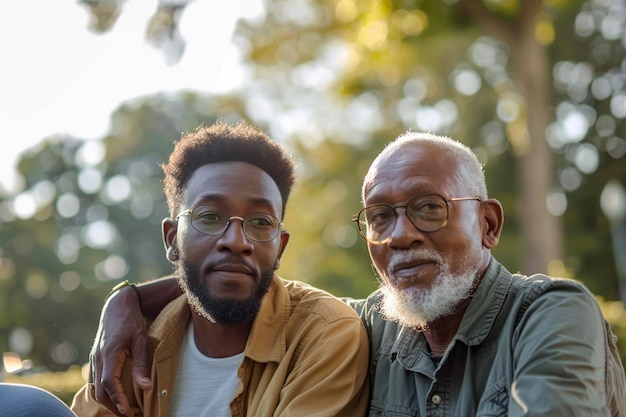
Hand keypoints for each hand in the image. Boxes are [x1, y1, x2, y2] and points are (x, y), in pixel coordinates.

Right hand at [89, 286, 153, 416]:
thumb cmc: (131, 321)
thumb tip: (146, 387)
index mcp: (109, 354)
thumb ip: (141, 364)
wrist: (117, 306)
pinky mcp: (96, 359)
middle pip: (100, 391)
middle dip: (113, 407)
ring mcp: (94, 359)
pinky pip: (96, 381)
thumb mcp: (141, 340)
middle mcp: (98, 359)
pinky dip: (105, 392)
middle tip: (129, 416)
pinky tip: (116, 397)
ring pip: (96, 388)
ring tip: (124, 410)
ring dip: (109, 401)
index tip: (129, 412)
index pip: (110, 383)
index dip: (118, 400)